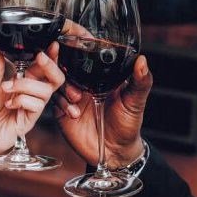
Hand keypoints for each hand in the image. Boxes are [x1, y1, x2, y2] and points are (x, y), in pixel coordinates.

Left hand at [0, 44, 64, 166]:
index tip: (51, 44)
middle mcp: (30, 94)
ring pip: (45, 90)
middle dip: (50, 66)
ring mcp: (31, 107)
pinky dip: (22, 100)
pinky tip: (9, 104)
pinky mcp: (29, 120)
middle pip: (54, 78)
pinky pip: (37, 105)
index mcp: (23, 82)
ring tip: (7, 88)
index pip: (42, 67)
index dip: (50, 56)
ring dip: (25, 85)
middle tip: (40, 57)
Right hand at [53, 54, 151, 168]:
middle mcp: (83, 83)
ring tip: (77, 97)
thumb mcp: (135, 102)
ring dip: (63, 85)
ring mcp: (71, 95)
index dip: (76, 49)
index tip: (71, 43)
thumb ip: (140, 81)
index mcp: (99, 76)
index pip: (84, 57)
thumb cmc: (127, 124)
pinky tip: (74, 112)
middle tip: (64, 68)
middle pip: (65, 65)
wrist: (114, 152)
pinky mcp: (62, 111)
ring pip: (56, 81)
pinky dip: (61, 102)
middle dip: (60, 63)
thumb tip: (142, 60)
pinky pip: (54, 100)